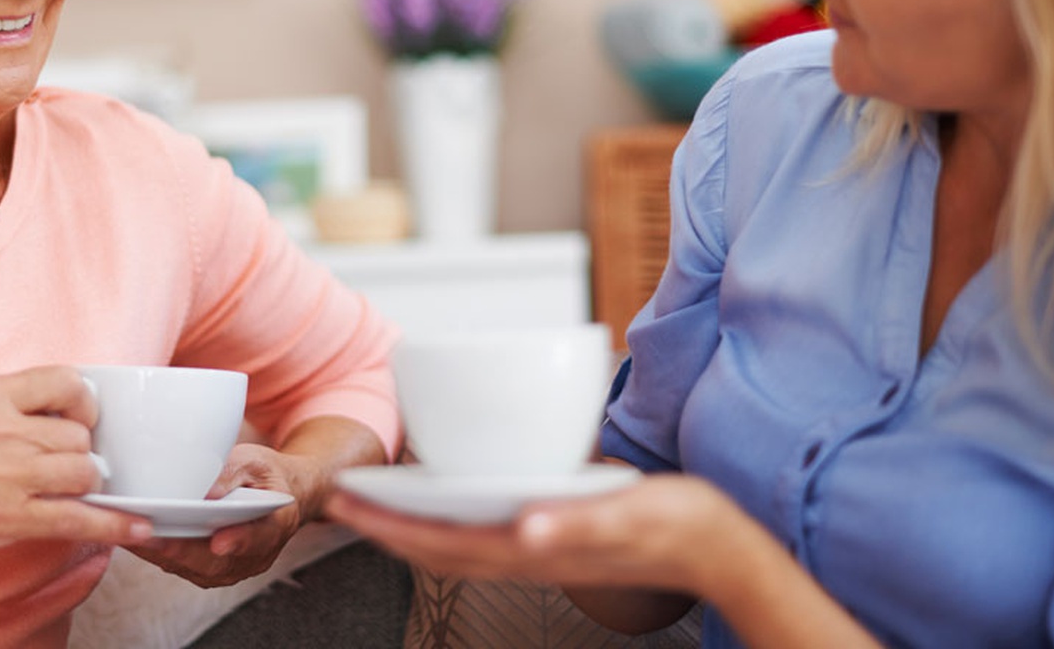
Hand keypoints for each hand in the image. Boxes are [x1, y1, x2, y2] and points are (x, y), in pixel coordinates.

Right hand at [0, 365, 151, 621]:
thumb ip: (7, 405)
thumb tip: (63, 412)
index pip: (65, 381)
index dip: (84, 402)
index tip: (81, 418)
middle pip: (78, 434)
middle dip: (82, 451)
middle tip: (66, 464)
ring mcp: (2, 474)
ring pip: (84, 471)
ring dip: (85, 484)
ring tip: (70, 489)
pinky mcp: (4, 517)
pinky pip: (76, 518)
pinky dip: (112, 525)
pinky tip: (136, 527)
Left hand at [122, 442, 314, 587]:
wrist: (278, 496)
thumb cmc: (265, 476)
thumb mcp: (257, 461)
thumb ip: (234, 473)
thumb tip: (206, 489)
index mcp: (275, 525)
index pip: (259, 537)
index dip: (238, 542)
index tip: (218, 543)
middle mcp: (253, 556)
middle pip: (215, 561)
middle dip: (180, 550)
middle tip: (150, 536)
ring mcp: (231, 568)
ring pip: (194, 568)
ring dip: (162, 554)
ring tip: (131, 534)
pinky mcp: (208, 570)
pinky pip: (182, 566)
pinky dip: (159, 553)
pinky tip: (134, 537)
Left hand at [327, 472, 739, 592]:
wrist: (713, 546)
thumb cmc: (673, 525)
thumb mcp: (625, 514)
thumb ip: (574, 524)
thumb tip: (524, 528)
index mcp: (531, 546)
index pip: (443, 540)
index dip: (391, 525)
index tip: (350, 505)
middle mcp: (525, 553)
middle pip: (437, 545)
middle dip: (384, 526)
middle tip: (340, 500)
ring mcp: (535, 549)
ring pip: (455, 543)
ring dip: (410, 526)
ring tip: (374, 504)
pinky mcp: (550, 536)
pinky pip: (483, 533)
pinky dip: (449, 520)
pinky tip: (441, 503)